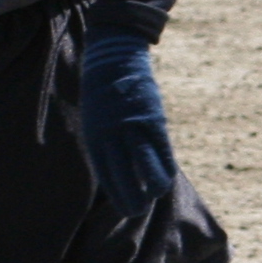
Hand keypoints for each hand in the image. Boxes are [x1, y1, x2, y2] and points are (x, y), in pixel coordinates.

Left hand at [78, 29, 178, 222]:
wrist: (113, 56)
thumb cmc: (104, 92)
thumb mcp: (96, 120)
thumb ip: (107, 145)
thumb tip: (122, 168)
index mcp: (95, 141)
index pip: (109, 181)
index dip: (120, 198)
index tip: (129, 206)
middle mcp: (112, 139)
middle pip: (127, 185)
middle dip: (136, 203)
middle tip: (142, 206)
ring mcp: (134, 130)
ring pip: (150, 175)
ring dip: (154, 189)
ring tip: (155, 192)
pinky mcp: (154, 120)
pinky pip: (163, 155)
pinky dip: (165, 170)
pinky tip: (166, 177)